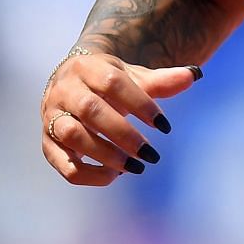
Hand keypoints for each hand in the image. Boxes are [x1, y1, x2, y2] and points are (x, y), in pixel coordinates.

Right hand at [41, 50, 199, 185]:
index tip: (165, 126)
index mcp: (86, 68)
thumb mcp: (133, 77)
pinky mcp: (48, 144)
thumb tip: (195, 75)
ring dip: (105, 154)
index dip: (140, 103)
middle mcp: (64, 91)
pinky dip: (89, 174)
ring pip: (73, 136)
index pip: (113, 83)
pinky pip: (63, 164)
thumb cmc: (108, 82)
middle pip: (91, 110)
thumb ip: (161, 81)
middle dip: (123, 135)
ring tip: (135, 167)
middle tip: (150, 154)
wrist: (71, 84)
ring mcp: (51, 117)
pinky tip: (114, 175)